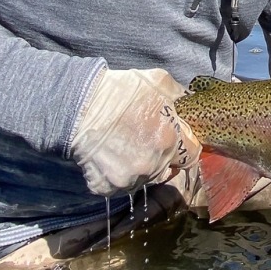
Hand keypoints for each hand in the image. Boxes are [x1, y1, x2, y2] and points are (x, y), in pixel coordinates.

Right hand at [70, 68, 201, 196]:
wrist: (78, 105)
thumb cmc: (119, 90)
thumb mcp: (159, 82)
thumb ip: (181, 97)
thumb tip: (192, 104)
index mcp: (169, 140)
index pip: (191, 156)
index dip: (183, 147)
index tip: (173, 141)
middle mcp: (152, 164)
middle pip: (166, 169)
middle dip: (160, 157)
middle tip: (141, 140)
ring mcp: (129, 179)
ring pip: (144, 179)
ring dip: (139, 168)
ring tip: (123, 146)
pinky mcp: (108, 187)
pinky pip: (120, 186)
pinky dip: (116, 175)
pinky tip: (108, 156)